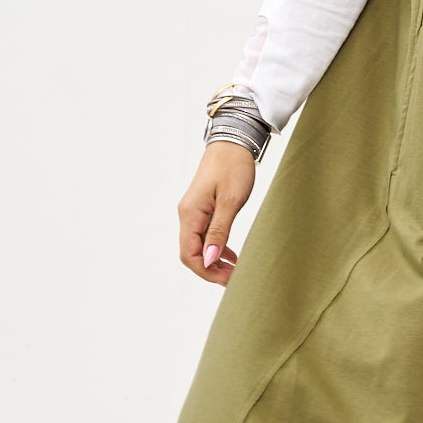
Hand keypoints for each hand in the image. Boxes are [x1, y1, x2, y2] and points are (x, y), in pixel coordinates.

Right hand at [179, 141, 256, 284]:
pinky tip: (232, 256)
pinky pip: (205, 236)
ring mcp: (194, 212)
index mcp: (190, 214)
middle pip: (191, 254)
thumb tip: (209, 259)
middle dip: (210, 270)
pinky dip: (217, 248)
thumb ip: (219, 232)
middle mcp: (187, 215)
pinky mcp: (204, 209)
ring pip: (199, 246)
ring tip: (235, 271)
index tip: (227, 280)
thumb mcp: (230, 201)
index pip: (189, 254)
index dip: (206, 271)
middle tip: (234, 279)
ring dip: (215, 261)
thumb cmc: (233, 167)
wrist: (234, 142)